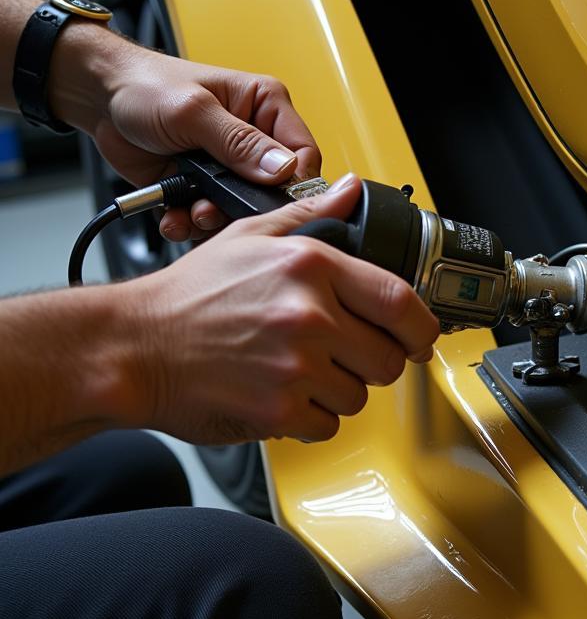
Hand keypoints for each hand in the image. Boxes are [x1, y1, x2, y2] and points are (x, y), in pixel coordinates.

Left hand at [50, 28, 319, 240]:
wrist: (97, 98)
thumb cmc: (145, 85)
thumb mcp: (194, 111)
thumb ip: (240, 142)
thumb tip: (284, 168)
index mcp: (265, 107)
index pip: (304, 153)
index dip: (295, 184)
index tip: (275, 203)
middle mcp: (253, 139)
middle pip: (273, 191)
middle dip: (245, 209)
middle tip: (218, 211)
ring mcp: (228, 166)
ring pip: (240, 210)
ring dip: (214, 220)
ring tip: (191, 213)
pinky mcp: (203, 186)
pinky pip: (209, 217)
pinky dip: (190, 224)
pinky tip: (174, 216)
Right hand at [120, 175, 439, 443]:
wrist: (132, 347)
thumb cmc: (187, 296)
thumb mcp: (249, 238)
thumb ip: (310, 215)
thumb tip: (351, 193)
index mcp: (311, 267)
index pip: (400, 301)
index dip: (422, 327)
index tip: (419, 338)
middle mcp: (309, 316)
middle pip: (389, 358)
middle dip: (374, 361)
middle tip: (345, 355)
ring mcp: (296, 367)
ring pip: (359, 396)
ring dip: (339, 390)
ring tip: (300, 371)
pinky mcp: (280, 411)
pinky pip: (327, 426)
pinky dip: (311, 418)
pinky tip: (284, 394)